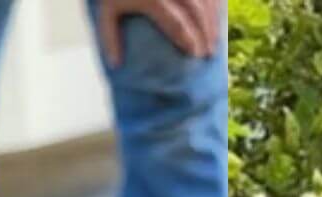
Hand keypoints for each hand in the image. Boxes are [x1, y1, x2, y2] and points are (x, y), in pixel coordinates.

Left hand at [97, 0, 221, 66]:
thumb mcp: (106, 9)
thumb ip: (109, 35)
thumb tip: (115, 65)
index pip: (176, 23)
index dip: (189, 40)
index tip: (195, 55)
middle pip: (196, 11)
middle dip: (205, 33)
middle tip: (208, 53)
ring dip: (213, 19)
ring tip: (214, 40)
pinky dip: (214, 5)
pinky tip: (215, 18)